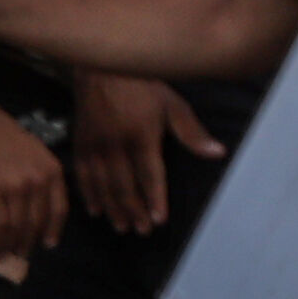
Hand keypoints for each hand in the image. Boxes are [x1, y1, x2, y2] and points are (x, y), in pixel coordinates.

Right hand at [0, 114, 67, 260]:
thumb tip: (38, 210)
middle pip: (37, 223)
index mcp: (52, 171)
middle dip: (29, 243)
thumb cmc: (3, 138)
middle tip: (22, 253)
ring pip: (17, 227)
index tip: (48, 244)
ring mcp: (15, 187)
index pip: (59, 210)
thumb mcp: (35, 154)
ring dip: (11, 245)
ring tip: (5, 253)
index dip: (53, 231)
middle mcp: (37, 181)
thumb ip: (42, 179)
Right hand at [66, 71, 220, 235]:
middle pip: (124, 186)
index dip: (154, 199)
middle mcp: (115, 146)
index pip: (149, 175)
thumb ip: (191, 132)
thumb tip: (217, 153)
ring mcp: (95, 147)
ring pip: (103, 185)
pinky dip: (89, 195)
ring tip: (122, 227)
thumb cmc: (142, 85)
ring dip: (113, 208)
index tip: (157, 220)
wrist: (101, 67)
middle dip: (133, 210)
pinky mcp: (80, 145)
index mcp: (141, 136)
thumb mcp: (172, 104)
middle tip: (140, 231)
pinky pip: (83, 176)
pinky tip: (95, 210)